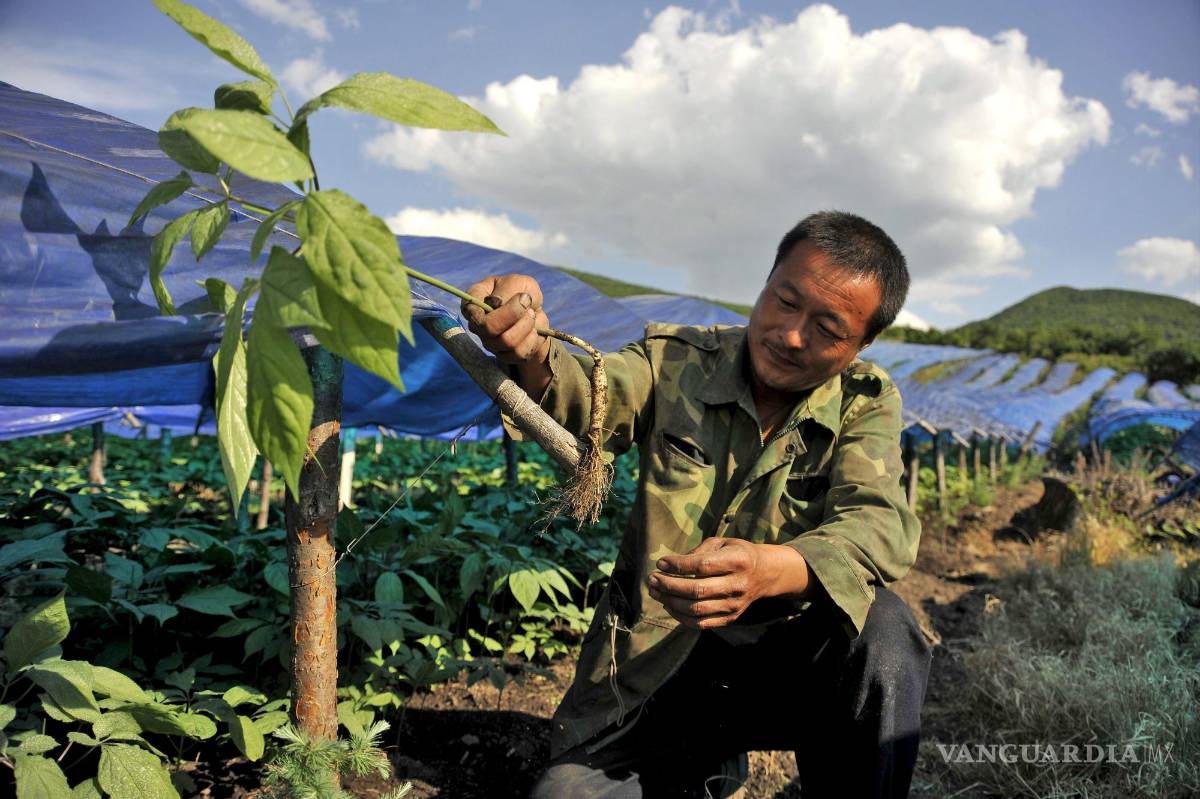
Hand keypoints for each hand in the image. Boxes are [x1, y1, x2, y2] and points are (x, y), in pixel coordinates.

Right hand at [462, 274, 551, 366]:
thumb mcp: (515, 282)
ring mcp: (490, 344)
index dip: (497, 307)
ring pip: (508, 342)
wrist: (533, 310)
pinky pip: (520, 354)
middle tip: (527, 301)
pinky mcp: (505, 357)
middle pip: (490, 328)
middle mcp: (477, 327)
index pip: (472, 311)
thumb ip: (505, 289)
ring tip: (531, 314)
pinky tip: (534, 330)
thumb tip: (496, 304)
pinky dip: (534, 339)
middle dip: (515, 313)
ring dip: (527, 325)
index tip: (521, 297)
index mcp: (473, 304)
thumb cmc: (519, 292)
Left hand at [647, 538, 812, 628]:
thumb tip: (671, 565)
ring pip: (697, 609)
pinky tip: (669, 605)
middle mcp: (738, 584)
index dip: (678, 565)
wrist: (765, 574)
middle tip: (652, 579)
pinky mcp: (730, 618)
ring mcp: (734, 604)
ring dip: (670, 601)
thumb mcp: (722, 542)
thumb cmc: (737, 553)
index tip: (661, 563)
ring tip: (655, 592)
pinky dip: (681, 616)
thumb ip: (699, 550)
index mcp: (737, 560)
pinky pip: (701, 623)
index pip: (702, 566)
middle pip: (697, 590)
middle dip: (669, 586)